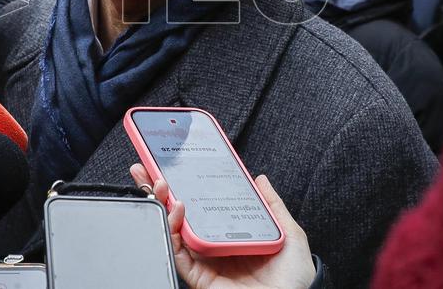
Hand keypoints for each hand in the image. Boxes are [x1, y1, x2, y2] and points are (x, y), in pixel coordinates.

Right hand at [130, 164, 315, 288]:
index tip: (173, 165)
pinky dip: (172, 231)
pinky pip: (178, 253)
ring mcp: (205, 261)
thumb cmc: (294, 278)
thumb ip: (273, 206)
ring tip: (162, 183)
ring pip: (174, 231)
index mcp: (232, 235)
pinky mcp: (200, 277)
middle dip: (161, 191)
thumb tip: (261, 179)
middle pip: (181, 216)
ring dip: (163, 204)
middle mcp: (215, 247)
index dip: (185, 187)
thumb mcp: (289, 233)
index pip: (202, 206)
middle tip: (148, 168)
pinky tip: (178, 211)